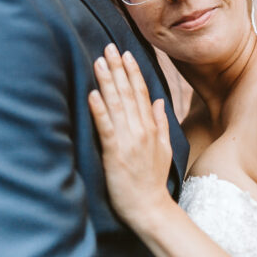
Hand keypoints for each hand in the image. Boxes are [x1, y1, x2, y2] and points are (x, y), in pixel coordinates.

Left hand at [89, 44, 173, 230]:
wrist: (149, 208)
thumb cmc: (153, 180)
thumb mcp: (164, 148)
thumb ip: (161, 122)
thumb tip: (159, 100)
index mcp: (151, 127)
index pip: (141, 93)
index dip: (132, 72)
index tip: (125, 53)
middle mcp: (141, 130)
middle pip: (128, 93)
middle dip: (118, 69)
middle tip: (108, 47)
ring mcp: (128, 141)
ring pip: (116, 105)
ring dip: (107, 82)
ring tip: (98, 62)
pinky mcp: (114, 154)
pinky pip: (106, 128)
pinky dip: (99, 110)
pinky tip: (92, 95)